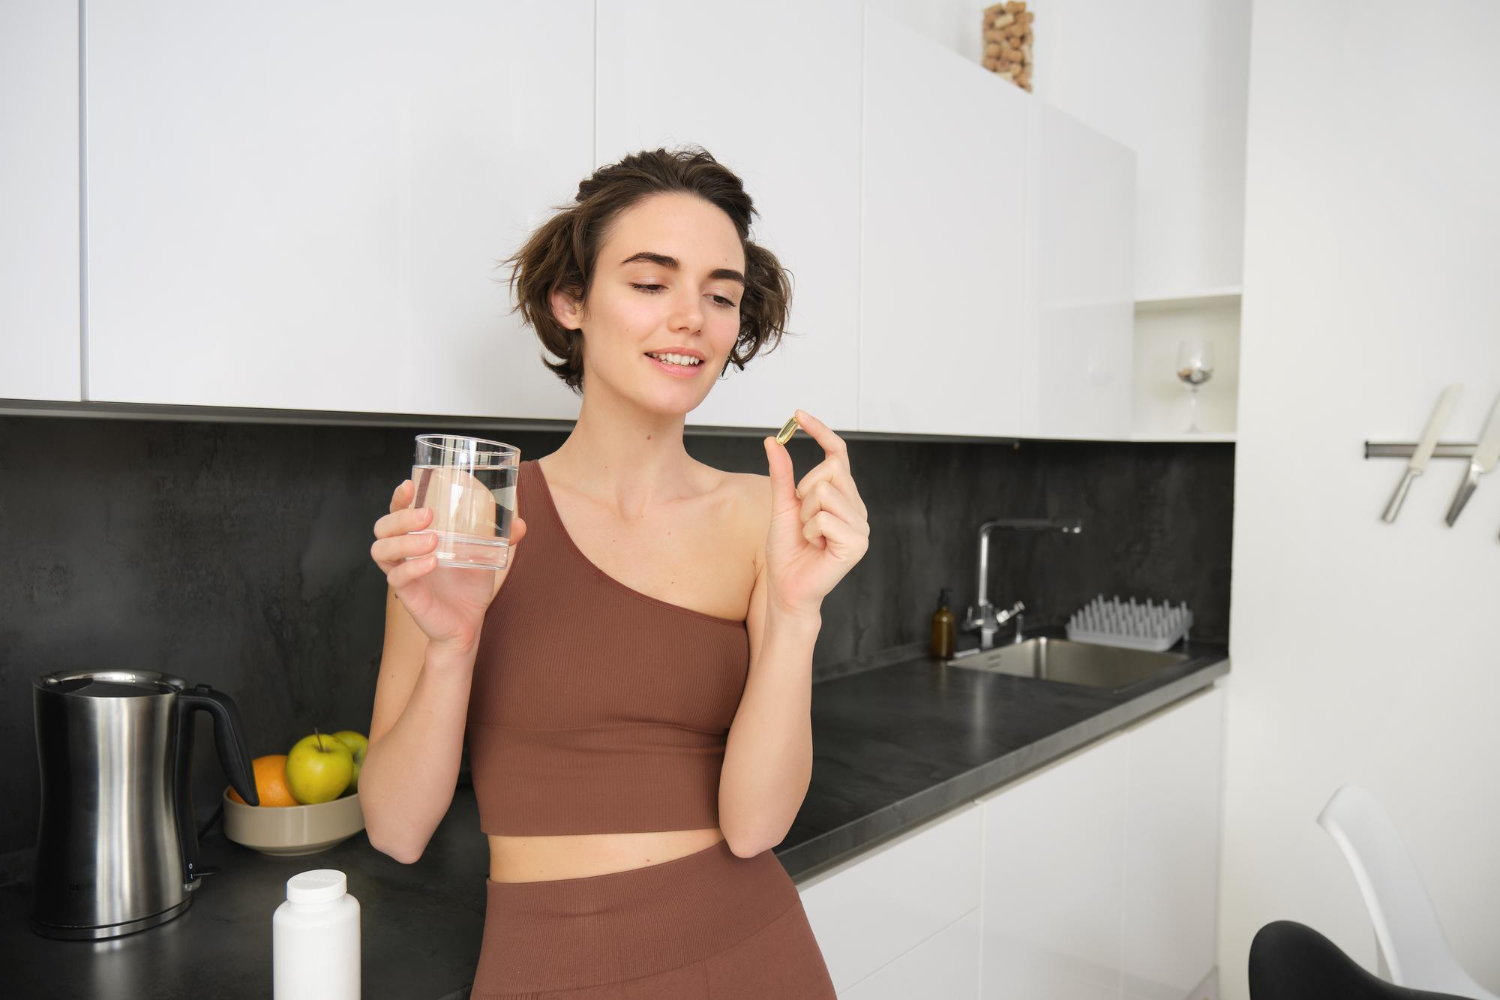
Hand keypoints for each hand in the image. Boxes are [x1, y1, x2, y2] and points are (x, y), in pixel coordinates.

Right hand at [369, 477, 526, 651]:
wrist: (468, 624)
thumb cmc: (468, 587)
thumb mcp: (485, 557)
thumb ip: (501, 539)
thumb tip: (520, 523)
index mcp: (417, 538)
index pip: (396, 512)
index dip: (398, 498)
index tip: (409, 485)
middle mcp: (404, 554)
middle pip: (382, 528)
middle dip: (400, 517)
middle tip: (428, 515)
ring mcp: (403, 573)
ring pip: (382, 551)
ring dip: (404, 541)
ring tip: (433, 540)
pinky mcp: (408, 594)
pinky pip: (397, 578)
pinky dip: (413, 567)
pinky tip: (432, 562)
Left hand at [761, 409, 869, 619]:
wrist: (788, 588)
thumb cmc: (787, 550)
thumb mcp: (781, 506)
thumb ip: (782, 474)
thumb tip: (773, 440)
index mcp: (842, 495)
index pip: (837, 453)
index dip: (820, 431)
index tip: (798, 414)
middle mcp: (856, 506)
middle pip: (828, 471)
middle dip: (803, 492)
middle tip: (802, 519)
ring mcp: (861, 525)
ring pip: (824, 492)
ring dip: (805, 515)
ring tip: (809, 536)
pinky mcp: (857, 544)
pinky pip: (824, 518)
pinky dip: (810, 532)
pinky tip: (815, 547)